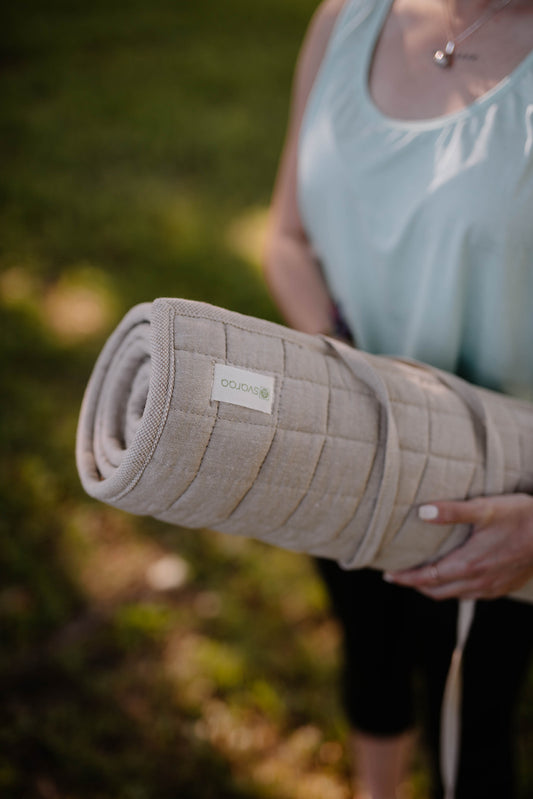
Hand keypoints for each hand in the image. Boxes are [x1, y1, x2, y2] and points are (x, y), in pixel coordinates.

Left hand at [384, 494, 532, 599]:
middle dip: (417, 585)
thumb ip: (452, 511)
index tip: (389, 576)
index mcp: (468, 565)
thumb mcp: (485, 508)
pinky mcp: (506, 586)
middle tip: (402, 575)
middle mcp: (479, 582)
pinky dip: (458, 589)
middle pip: (438, 591)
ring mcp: (493, 587)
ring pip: (456, 595)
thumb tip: (422, 512)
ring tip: (425, 576)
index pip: (427, 578)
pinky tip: (458, 577)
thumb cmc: (521, 517)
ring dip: (437, 588)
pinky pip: (474, 594)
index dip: (406, 578)